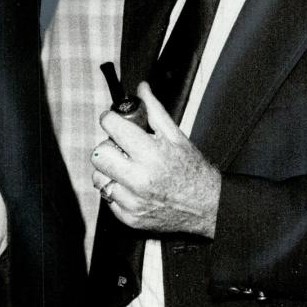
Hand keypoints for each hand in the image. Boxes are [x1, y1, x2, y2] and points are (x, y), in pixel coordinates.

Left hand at [91, 82, 220, 236]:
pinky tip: (132, 186)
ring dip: (109, 170)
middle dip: (108, 146)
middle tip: (122, 148)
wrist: (207, 207)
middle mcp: (139, 179)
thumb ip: (154, 110)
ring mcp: (133, 201)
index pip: (112, 127)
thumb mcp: (176, 135)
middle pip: (99, 154)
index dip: (110, 119)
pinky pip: (107, 198)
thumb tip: (141, 88)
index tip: (113, 120)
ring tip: (127, 168)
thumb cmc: (192, 170)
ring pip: (99, 177)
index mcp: (151, 154)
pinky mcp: (129, 218)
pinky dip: (116, 190)